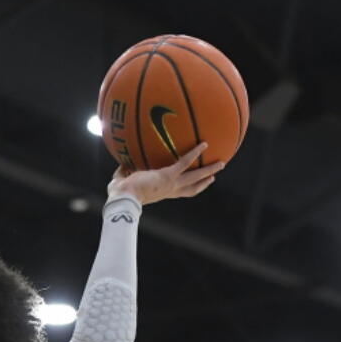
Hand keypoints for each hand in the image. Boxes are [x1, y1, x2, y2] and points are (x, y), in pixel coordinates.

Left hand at [107, 143, 224, 205]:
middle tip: (214, 176)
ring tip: (221, 162)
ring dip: (209, 169)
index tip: (195, 184)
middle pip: (192, 188)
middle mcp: (169, 190)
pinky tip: (204, 144)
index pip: (177, 192)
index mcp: (161, 193)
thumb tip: (122, 164)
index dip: (187, 188)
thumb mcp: (121, 181)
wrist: (123, 197)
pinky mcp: (169, 175)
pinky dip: (194, 152)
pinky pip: (185, 162)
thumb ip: (124, 173)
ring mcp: (171, 183)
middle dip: (204, 182)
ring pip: (195, 177)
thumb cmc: (119, 193)